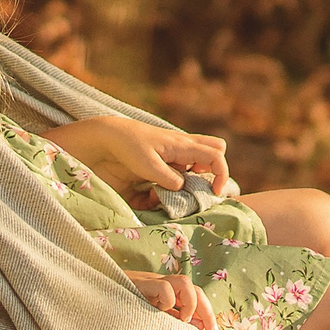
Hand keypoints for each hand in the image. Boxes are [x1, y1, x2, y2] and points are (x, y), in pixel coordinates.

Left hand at [42, 115, 231, 201]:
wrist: (107, 137)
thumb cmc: (127, 146)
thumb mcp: (147, 164)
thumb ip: (167, 177)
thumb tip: (182, 188)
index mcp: (183, 145)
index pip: (216, 155)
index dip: (222, 174)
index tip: (215, 192)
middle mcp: (183, 147)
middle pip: (215, 149)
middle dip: (215, 169)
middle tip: (199, 185)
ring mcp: (174, 153)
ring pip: (199, 160)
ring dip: (195, 177)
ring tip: (176, 191)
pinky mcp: (163, 161)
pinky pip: (180, 171)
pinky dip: (176, 183)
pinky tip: (156, 192)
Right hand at [127, 270, 216, 329]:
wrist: (92, 304)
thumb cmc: (121, 313)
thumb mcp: (149, 321)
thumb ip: (170, 325)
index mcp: (166, 295)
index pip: (195, 295)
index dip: (207, 313)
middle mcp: (161, 287)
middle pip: (193, 288)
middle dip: (205, 309)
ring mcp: (150, 284)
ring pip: (183, 282)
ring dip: (190, 303)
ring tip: (183, 321)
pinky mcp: (139, 285)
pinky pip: (164, 286)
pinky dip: (169, 299)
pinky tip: (162, 311)